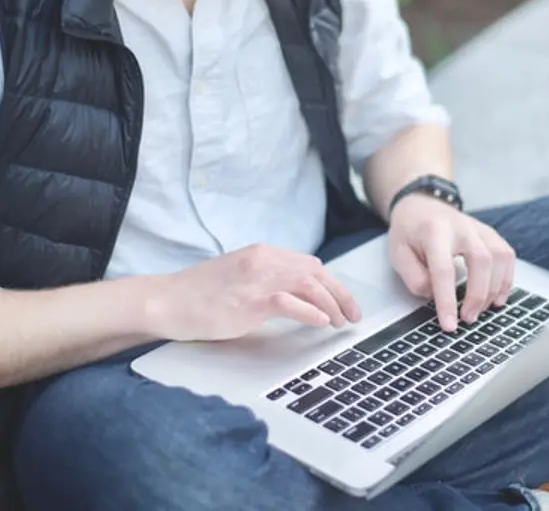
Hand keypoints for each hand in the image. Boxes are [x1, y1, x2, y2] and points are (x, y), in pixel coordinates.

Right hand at [144, 244, 360, 341]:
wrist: (166, 300)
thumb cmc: (201, 294)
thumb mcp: (241, 277)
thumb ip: (268, 279)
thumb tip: (300, 295)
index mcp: (263, 253)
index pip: (310, 265)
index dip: (333, 285)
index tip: (346, 303)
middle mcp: (263, 261)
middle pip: (316, 273)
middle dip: (341, 295)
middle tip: (353, 316)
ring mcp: (256, 279)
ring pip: (308, 284)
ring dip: (331, 304)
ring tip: (340, 322)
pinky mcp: (248, 301)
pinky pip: (288, 302)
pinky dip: (310, 312)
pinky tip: (321, 323)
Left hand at [387, 194, 515, 330]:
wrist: (421, 205)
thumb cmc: (409, 232)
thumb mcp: (398, 255)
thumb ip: (415, 278)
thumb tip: (436, 297)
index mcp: (434, 231)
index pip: (444, 270)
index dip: (447, 300)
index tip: (449, 325)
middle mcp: (461, 227)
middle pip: (481, 261)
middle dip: (477, 295)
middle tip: (467, 319)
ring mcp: (479, 228)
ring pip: (499, 257)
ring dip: (494, 289)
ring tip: (480, 311)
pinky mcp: (490, 233)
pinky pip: (507, 255)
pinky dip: (506, 279)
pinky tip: (498, 297)